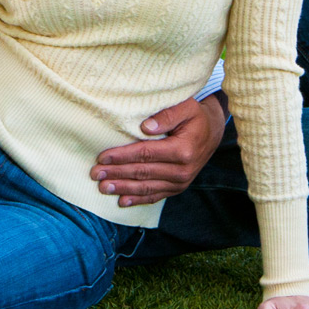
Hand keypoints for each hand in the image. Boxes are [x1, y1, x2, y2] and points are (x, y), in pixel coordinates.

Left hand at [91, 92, 225, 206]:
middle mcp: (182, 170)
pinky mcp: (178, 188)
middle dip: (117, 174)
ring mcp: (181, 182)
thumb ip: (167, 115)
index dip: (122, 156)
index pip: (145, 154)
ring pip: (147, 187)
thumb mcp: (186, 107)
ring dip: (123, 188)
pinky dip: (138, 200)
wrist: (213, 133)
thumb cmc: (195, 117)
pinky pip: (156, 196)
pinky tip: (121, 200)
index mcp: (182, 150)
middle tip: (95, 173)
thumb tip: (144, 127)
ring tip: (103, 187)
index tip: (103, 157)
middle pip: (143, 173)